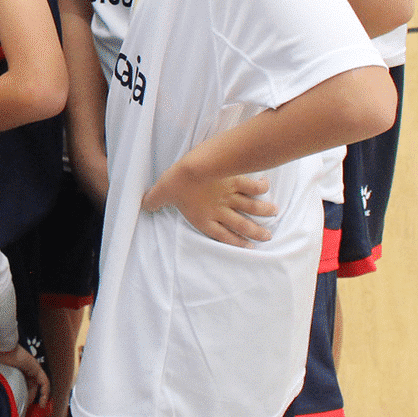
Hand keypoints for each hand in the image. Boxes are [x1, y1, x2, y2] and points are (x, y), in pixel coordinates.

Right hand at [0, 340, 51, 412]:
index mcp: (6, 365)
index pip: (12, 380)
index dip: (11, 392)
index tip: (8, 403)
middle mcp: (18, 366)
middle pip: (24, 384)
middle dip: (23, 397)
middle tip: (18, 410)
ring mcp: (27, 366)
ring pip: (35, 385)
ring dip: (33, 397)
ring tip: (28, 410)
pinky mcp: (33, 366)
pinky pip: (44, 381)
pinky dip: (45, 393)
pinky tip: (42, 403)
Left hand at [141, 161, 276, 247]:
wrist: (194, 168)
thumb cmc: (177, 182)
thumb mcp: (161, 193)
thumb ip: (154, 201)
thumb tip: (143, 206)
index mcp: (204, 218)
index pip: (223, 235)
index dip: (236, 242)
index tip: (248, 247)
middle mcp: (220, 210)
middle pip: (242, 224)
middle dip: (255, 231)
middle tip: (267, 236)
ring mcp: (230, 196)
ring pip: (251, 206)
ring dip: (263, 211)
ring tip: (274, 214)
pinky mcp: (236, 180)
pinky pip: (251, 185)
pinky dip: (261, 186)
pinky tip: (267, 185)